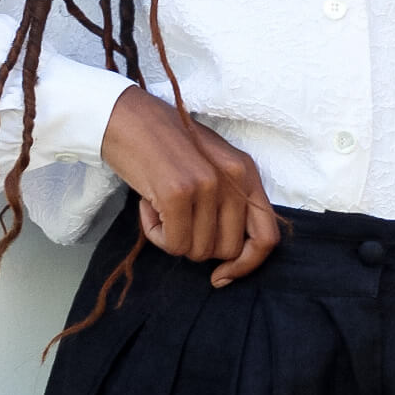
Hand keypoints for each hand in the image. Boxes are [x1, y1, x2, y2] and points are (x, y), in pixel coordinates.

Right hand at [101, 85, 279, 287]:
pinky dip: (156, 234)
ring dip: (172, 237)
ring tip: (160, 205)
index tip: (221, 276)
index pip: (267, 237)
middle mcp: (234, 178)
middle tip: (176, 218)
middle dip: (198, 245)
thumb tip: (231, 258)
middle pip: (228, 250)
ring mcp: (208, 185)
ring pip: (198, 251)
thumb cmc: (165, 146)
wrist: (127, 117)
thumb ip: (228, 202)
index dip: (246, 266)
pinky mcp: (178, 193)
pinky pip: (173, 244)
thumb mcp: (211, 167)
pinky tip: (148, 206)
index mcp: (247, 173)